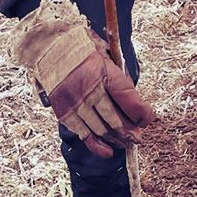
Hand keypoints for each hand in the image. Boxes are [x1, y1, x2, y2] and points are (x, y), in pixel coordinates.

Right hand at [11, 0, 154, 156]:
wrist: (49, 46)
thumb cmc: (81, 49)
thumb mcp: (105, 53)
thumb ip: (118, 77)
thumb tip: (134, 104)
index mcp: (103, 72)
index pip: (128, 99)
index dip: (142, 113)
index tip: (147, 119)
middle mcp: (89, 90)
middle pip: (116, 120)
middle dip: (131, 132)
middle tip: (138, 138)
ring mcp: (75, 104)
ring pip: (102, 130)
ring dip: (117, 139)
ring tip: (127, 143)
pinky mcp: (65, 112)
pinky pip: (84, 135)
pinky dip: (98, 145)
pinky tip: (109, 150)